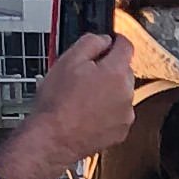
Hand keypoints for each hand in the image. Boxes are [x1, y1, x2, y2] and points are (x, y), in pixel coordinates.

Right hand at [18, 33, 134, 169]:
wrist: (52, 138)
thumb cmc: (57, 104)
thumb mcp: (68, 60)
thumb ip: (91, 42)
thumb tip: (103, 40)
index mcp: (116, 72)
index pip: (126, 46)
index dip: (115, 41)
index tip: (109, 43)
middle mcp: (126, 93)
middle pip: (123, 71)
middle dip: (107, 70)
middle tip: (83, 76)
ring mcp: (125, 114)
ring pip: (120, 94)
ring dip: (106, 92)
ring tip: (81, 99)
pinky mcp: (121, 131)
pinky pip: (117, 114)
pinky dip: (106, 112)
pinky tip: (86, 113)